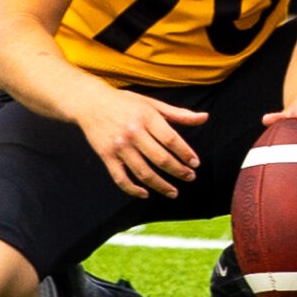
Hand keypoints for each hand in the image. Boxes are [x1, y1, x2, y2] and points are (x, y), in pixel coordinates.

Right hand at [76, 83, 209, 198]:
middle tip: (190, 177)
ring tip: (174, 192)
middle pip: (160, 158)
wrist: (91, 103)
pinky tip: (146, 194)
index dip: (185, 153)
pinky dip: (133, 190)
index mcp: (147, 117)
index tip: (195, 163)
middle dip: (178, 171)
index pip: (171, 139)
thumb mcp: (152, 103)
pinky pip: (121, 178)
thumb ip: (178, 113)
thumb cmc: (126, 102)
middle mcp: (133, 132)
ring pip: (143, 172)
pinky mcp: (106, 157)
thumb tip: (205, 118)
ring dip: (160, 185)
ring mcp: (119, 146)